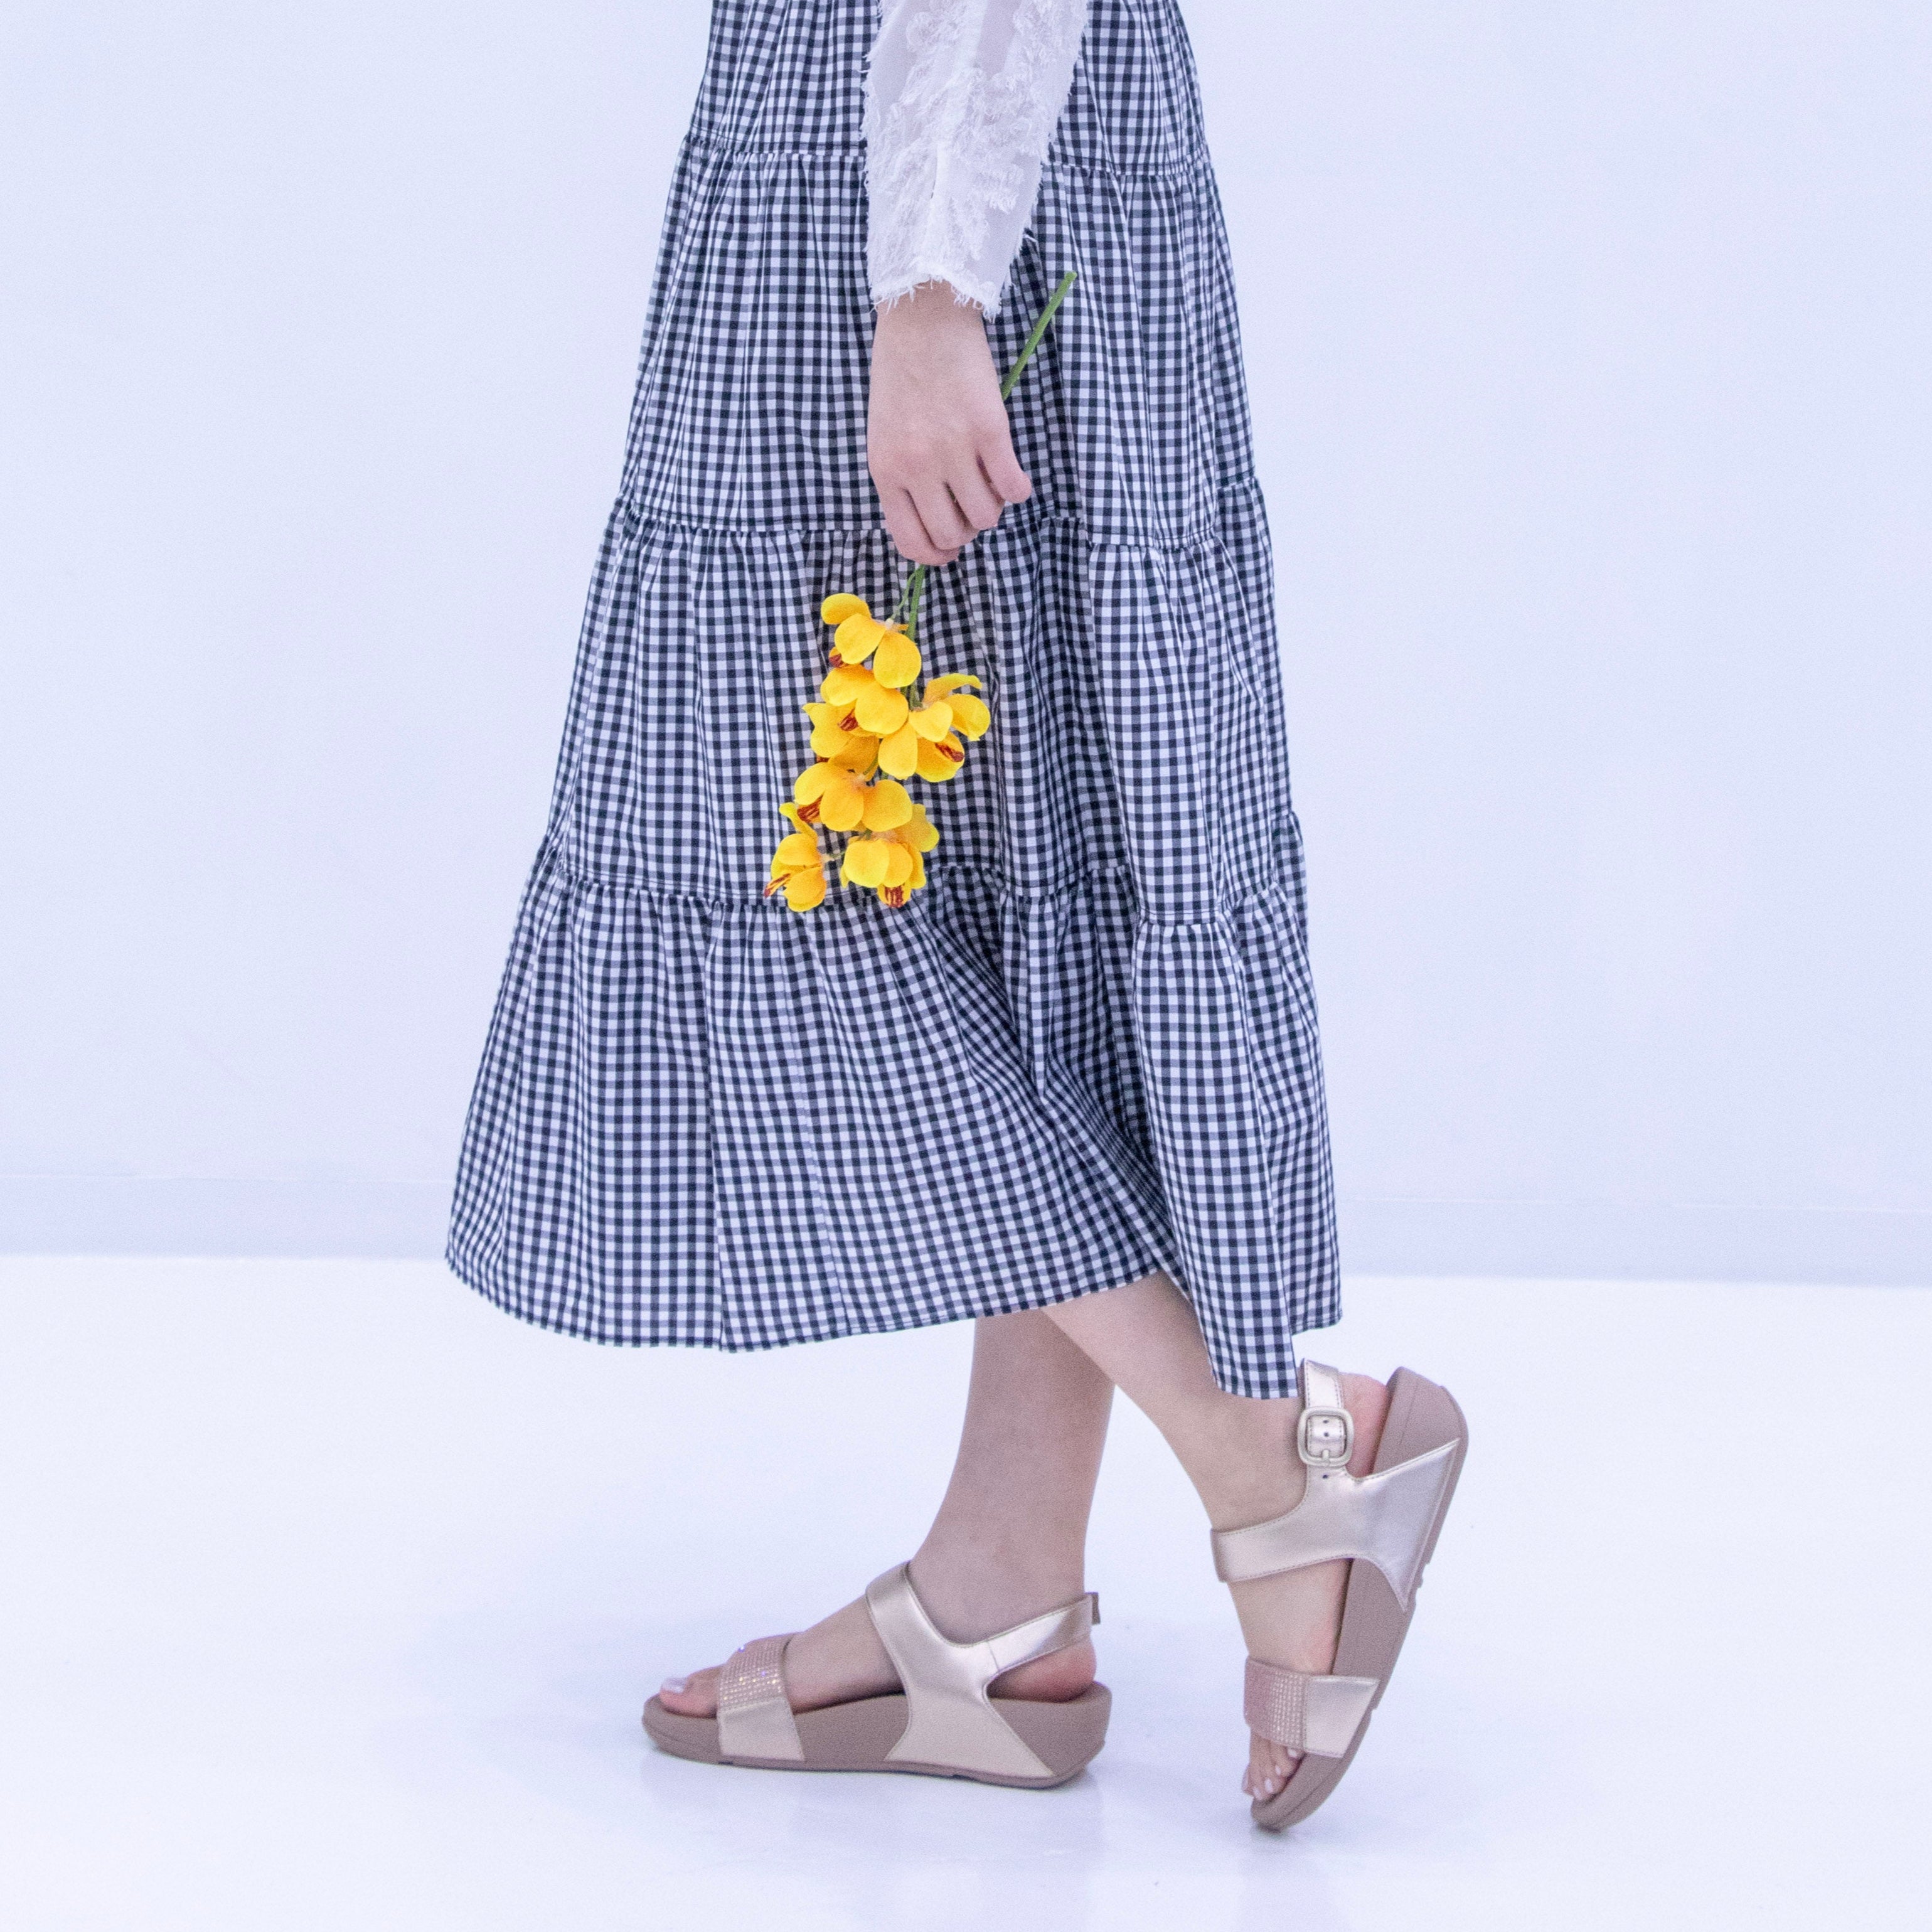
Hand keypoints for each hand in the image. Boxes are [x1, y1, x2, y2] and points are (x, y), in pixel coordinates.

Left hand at [868, 282, 1032, 566]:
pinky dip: (1017, 488)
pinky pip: (1012, 487)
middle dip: (966, 529)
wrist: (922, 320)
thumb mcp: (884, 434)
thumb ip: (902, 479)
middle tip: (971, 505)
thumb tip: (933, 524)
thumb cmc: (901, 375)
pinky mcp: (990, 430)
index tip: (949, 548)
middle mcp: (918, 467)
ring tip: (989, 481)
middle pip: (952, 534)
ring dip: (992, 507)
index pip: (912, 541)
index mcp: (886, 471)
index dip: (936, 555)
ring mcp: (954, 449)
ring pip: (986, 516)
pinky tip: (1013, 475)